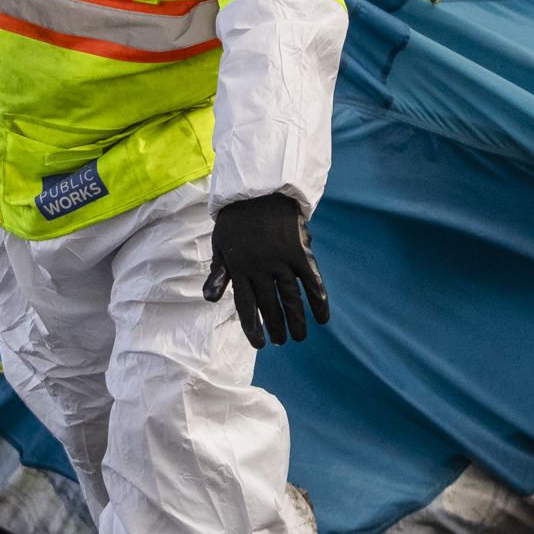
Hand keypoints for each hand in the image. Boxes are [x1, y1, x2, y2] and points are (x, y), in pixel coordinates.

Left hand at [205, 194, 327, 348]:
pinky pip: (311, 281)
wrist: (259, 188)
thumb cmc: (236, 219)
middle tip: (281, 342)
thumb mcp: (220, 244)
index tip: (259, 345)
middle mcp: (260, 267)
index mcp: (239, 267)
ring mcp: (281, 259)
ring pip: (290, 298)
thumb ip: (219, 272)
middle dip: (275, 327)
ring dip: (296, 320)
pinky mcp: (299, 251)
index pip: (246, 306)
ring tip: (299, 337)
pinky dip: (319, 301)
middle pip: (269, 306)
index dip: (253, 328)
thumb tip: (210, 300)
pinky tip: (323, 318)